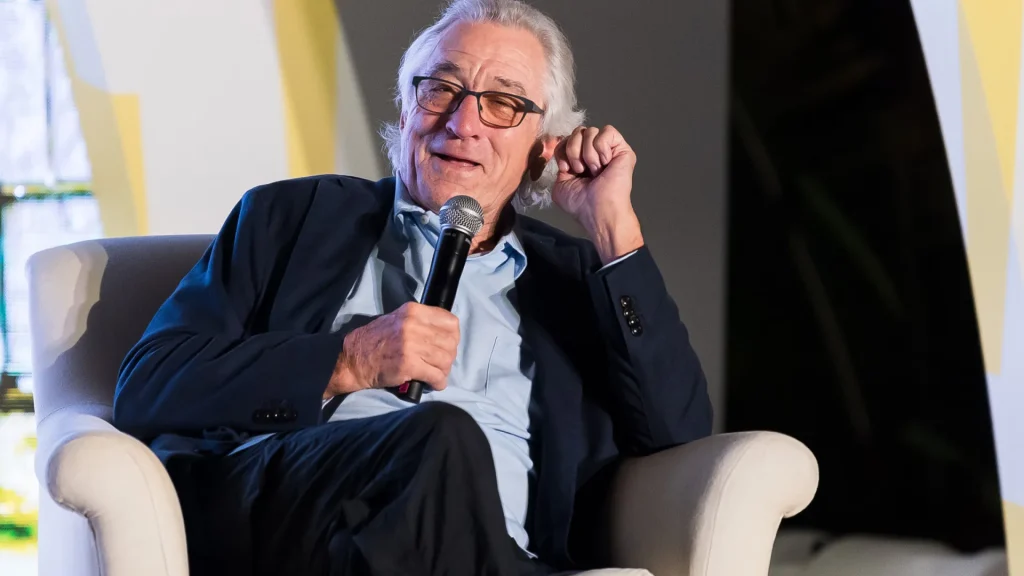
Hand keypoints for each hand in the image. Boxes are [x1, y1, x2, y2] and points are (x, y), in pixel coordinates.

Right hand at [324, 302, 458, 397]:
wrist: (353, 360)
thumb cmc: (376, 340)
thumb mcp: (398, 319)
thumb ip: (421, 322)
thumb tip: (446, 333)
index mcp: (413, 311)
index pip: (450, 322)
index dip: (453, 336)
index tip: (447, 344)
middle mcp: (414, 325)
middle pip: (450, 342)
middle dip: (449, 356)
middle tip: (441, 363)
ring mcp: (411, 345)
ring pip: (445, 360)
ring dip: (444, 370)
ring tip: (436, 374)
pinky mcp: (409, 365)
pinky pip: (436, 376)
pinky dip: (439, 382)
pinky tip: (433, 383)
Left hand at [552, 125, 643, 263]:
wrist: (598, 210)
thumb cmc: (580, 203)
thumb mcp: (560, 184)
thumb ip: (561, 164)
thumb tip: (564, 153)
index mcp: (581, 159)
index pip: (567, 138)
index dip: (563, 150)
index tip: (566, 169)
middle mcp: (595, 152)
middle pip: (578, 131)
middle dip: (573, 150)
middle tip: (581, 170)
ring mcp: (609, 150)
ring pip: (591, 131)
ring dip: (587, 154)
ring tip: (595, 171)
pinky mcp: (623, 148)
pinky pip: (608, 131)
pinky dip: (601, 147)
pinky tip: (605, 163)